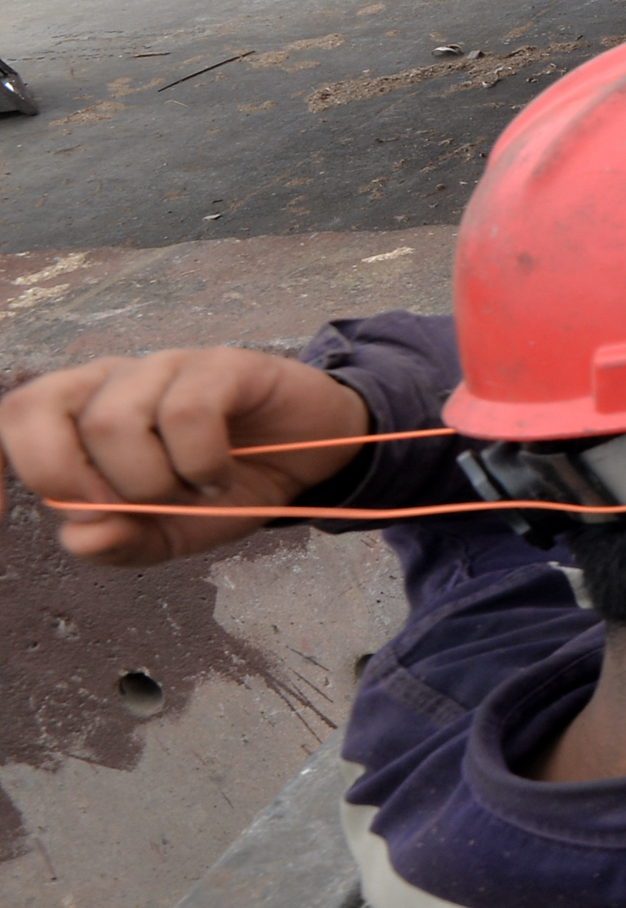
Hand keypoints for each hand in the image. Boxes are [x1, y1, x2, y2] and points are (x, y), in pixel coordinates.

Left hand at [0, 349, 370, 566]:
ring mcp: (165, 367)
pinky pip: (184, 412)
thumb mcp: (168, 535)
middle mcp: (112, 383)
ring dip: (149, 482)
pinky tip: (219, 480)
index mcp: (82, 417)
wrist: (314, 462)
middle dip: (61, 474)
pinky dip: (200, 464)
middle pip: (35, 408)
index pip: (11, 424)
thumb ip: (118, 543)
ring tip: (190, 495)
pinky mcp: (221, 365)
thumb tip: (79, 535)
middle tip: (117, 509)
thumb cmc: (229, 488)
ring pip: (111, 422)